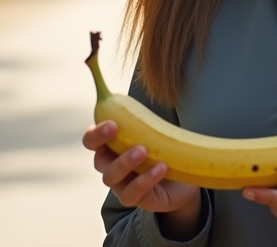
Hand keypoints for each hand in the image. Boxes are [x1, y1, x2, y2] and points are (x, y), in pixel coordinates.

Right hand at [83, 121, 201, 238]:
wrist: (184, 176)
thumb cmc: (162, 148)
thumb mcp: (152, 130)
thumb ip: (139, 115)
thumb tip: (124, 77)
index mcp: (111, 147)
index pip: (91, 141)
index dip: (96, 134)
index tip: (113, 124)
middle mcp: (111, 167)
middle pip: (99, 161)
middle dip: (110, 147)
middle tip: (131, 139)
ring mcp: (122, 185)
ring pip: (111, 178)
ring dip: (126, 163)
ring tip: (145, 152)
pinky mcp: (138, 200)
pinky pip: (133, 194)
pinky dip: (145, 180)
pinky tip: (161, 168)